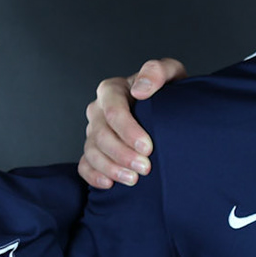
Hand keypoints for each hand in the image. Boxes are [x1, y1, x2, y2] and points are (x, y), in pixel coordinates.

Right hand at [78, 58, 187, 187]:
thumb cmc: (168, 92)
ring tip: (133, 180)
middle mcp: (98, 110)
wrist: (169, 111)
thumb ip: (157, 71)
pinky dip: (94, 176)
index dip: (128, 131)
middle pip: (102, 135)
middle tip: (145, 169)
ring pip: (92, 152)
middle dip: (122, 154)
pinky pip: (85, 165)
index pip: (113, 111)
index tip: (148, 147)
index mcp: (112, 90)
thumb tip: (140, 89)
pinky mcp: (94, 150)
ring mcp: (93, 131)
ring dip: (111, 168)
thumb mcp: (171, 74)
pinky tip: (110, 184)